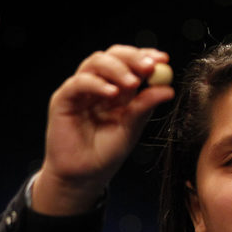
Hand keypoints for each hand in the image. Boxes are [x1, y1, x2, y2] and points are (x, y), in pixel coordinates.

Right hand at [32, 45, 174, 214]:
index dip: (145, 56)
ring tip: (132, 83)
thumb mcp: (131, 128)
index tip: (163, 60)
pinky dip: (96, 83)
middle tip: (149, 67)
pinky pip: (78, 83)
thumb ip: (144, 107)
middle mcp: (97, 86)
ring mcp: (79, 91)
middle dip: (132, 58)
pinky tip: (111, 94)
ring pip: (95, 63)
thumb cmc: (105, 154)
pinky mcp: (63, 100)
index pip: (129, 62)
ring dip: (117, 68)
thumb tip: (167, 89)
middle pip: (112, 55)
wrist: (83, 176)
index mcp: (117, 90)